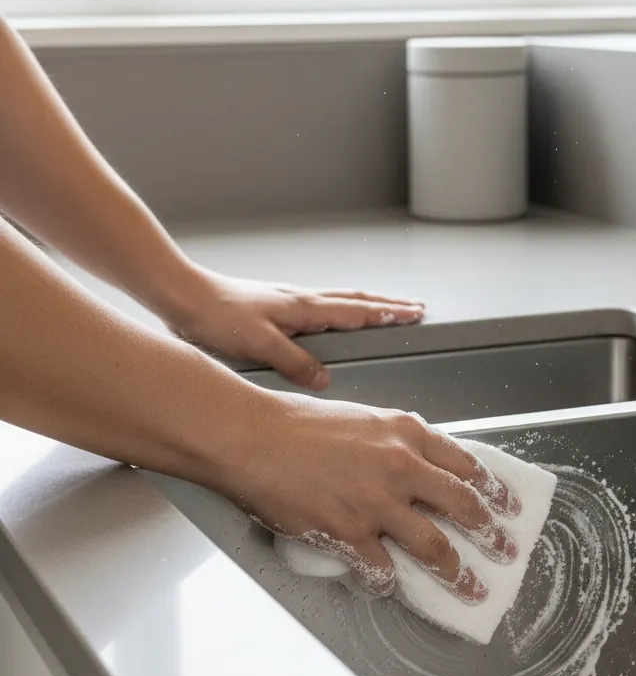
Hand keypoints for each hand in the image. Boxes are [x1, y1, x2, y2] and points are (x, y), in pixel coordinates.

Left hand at [158, 266, 423, 389]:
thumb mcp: (258, 344)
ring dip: (368, 304)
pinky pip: (323, 304)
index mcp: (304, 308)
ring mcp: (289, 300)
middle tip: (414, 307)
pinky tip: (336, 317)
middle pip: (356, 300)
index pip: (357, 311)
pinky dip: (343, 307)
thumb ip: (294, 362)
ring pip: (340, 299)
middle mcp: (301, 300)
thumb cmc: (216, 316)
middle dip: (388, 305)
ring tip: (386, 309)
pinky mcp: (276, 304)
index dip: (387, 315)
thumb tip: (324, 380)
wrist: (183, 295)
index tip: (414, 314)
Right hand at [225, 395, 521, 598]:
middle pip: (464, 507)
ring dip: (458, 572)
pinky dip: (388, 582)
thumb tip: (417, 467)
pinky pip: (381, 569)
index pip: (467, 465)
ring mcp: (377, 503)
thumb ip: (395, 442)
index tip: (507, 506)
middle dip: (491, 534)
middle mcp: (401, 466)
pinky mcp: (349, 533)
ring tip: (472, 587)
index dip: (494, 490)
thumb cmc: (297, 423)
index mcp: (407, 434)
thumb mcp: (363, 419)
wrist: (251, 436)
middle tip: (506, 550)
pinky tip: (390, 587)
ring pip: (435, 546)